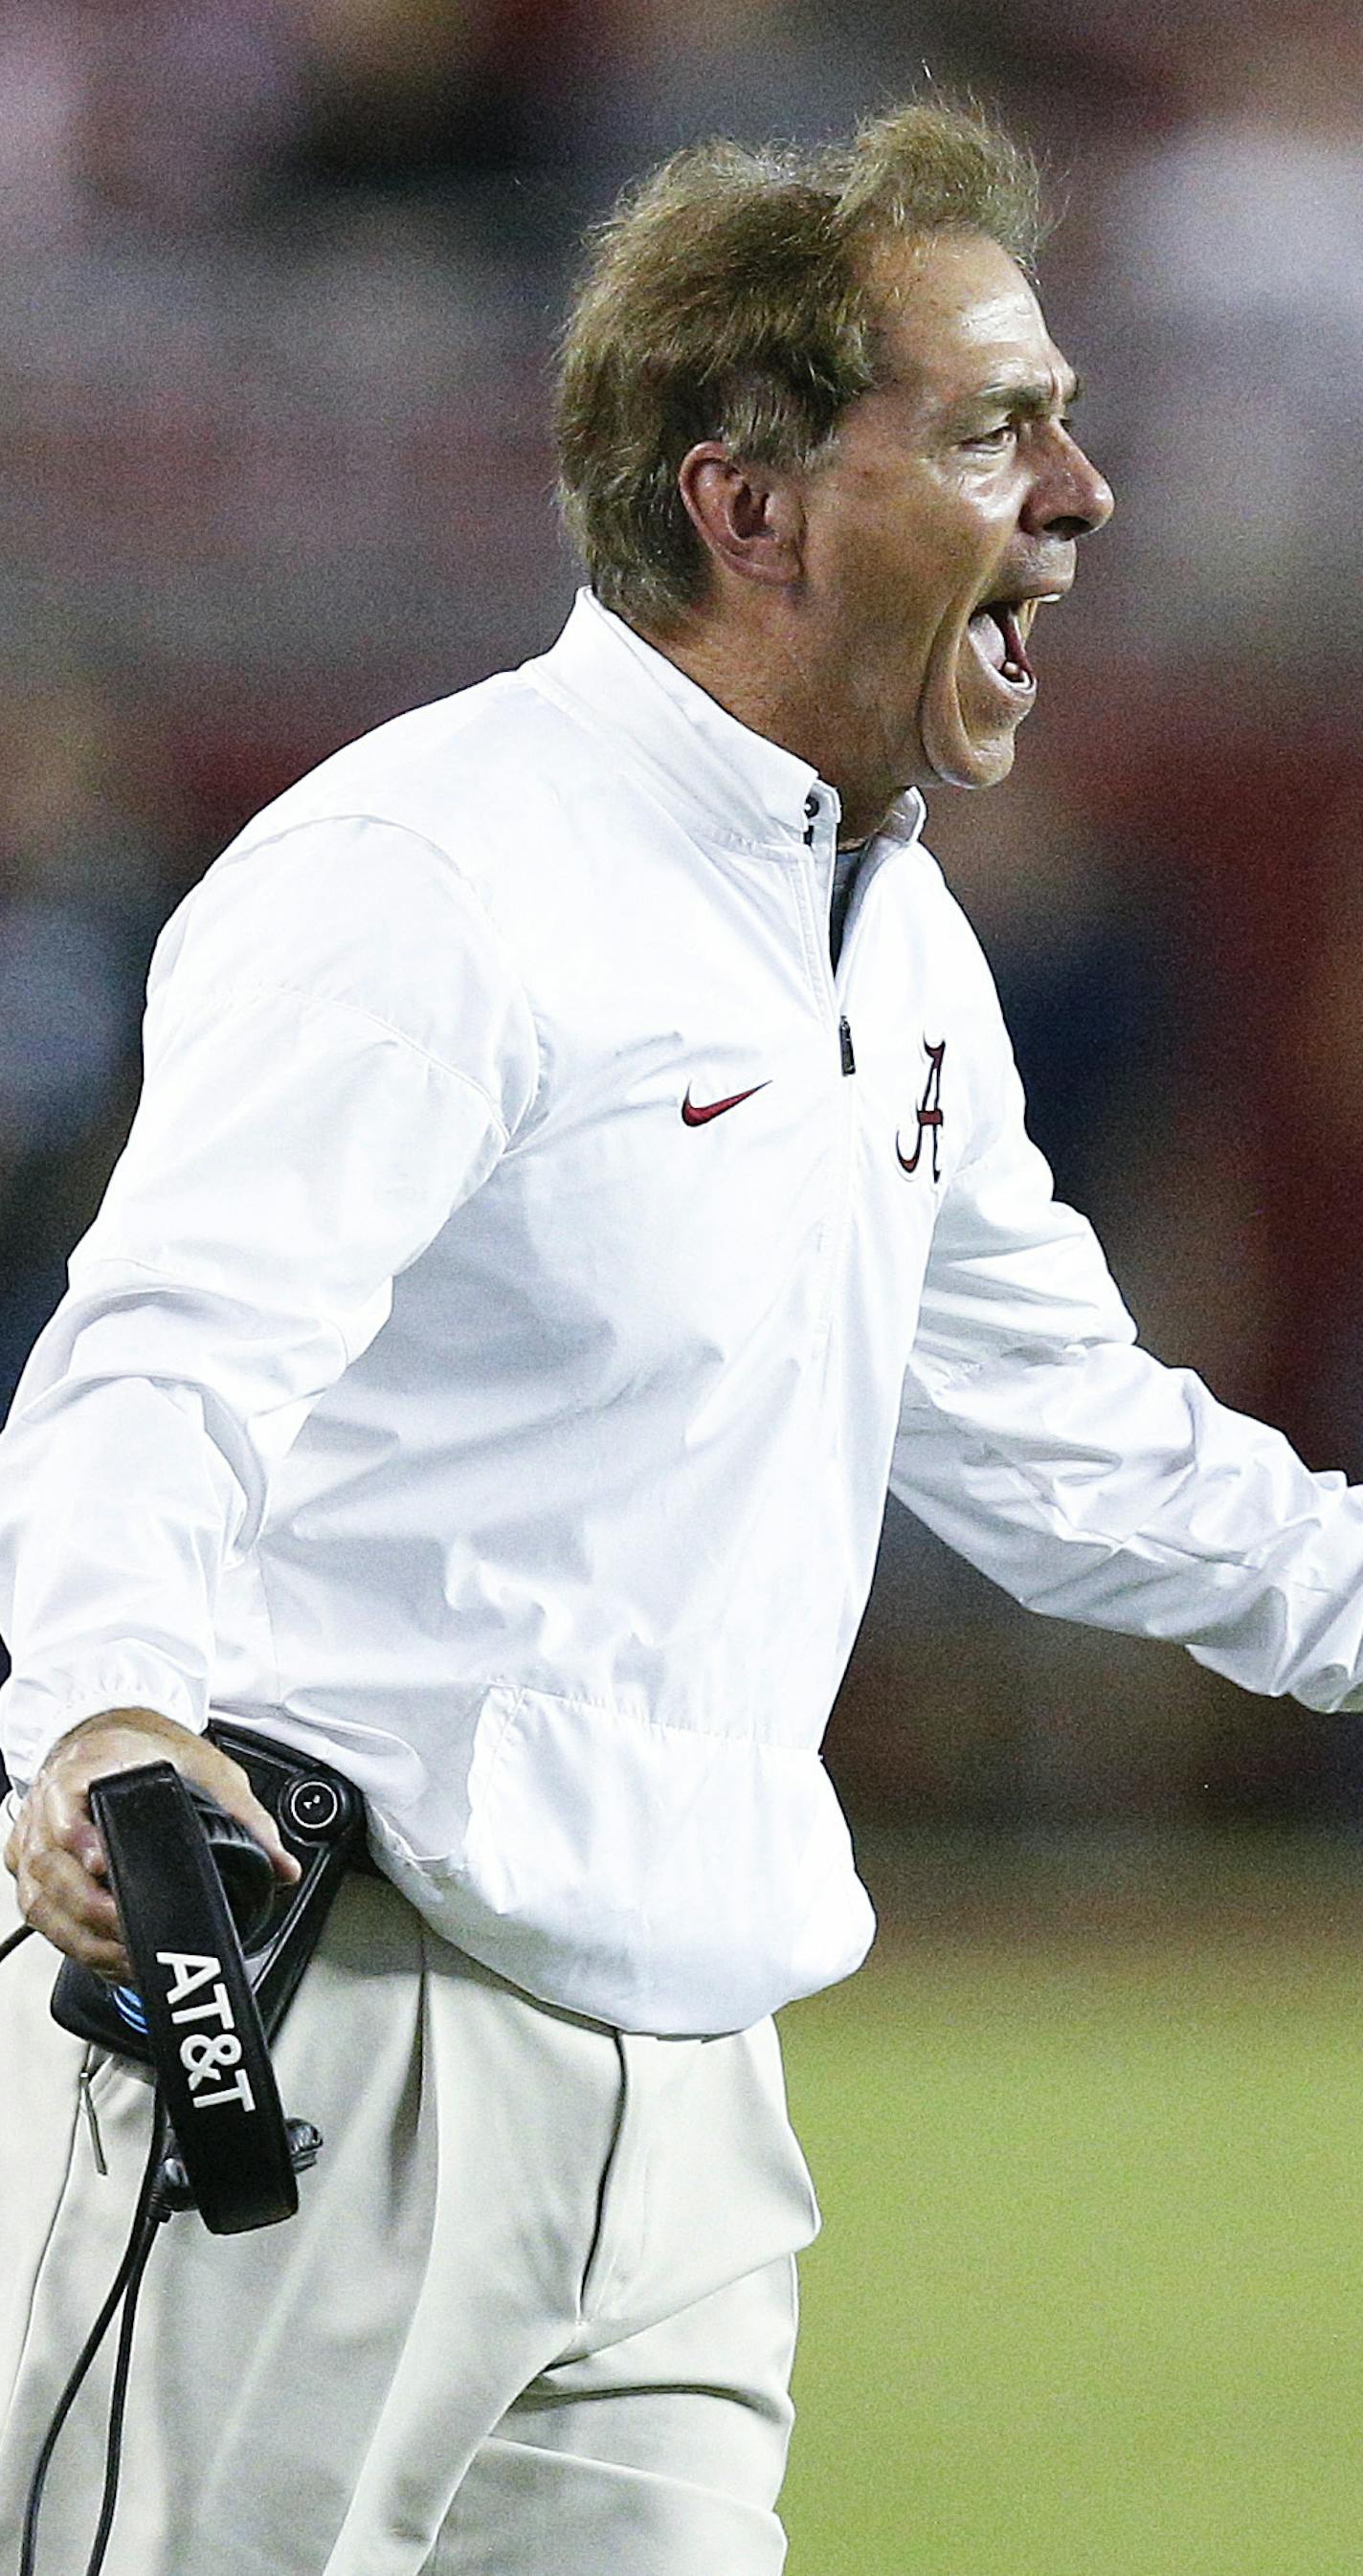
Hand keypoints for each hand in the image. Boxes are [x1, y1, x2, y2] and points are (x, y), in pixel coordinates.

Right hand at [4, 1708, 301, 1978]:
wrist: (109, 1734)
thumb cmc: (148, 1750)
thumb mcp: (207, 1770)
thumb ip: (246, 1819)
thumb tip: (282, 1867)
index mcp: (90, 1769)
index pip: (67, 1810)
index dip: (81, 1842)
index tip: (105, 1865)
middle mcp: (51, 1805)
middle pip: (52, 1869)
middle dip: (93, 1911)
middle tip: (131, 1932)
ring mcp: (34, 1837)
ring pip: (41, 1901)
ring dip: (82, 1937)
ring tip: (126, 1954)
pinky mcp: (29, 1865)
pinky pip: (40, 1914)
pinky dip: (72, 1941)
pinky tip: (106, 1953)